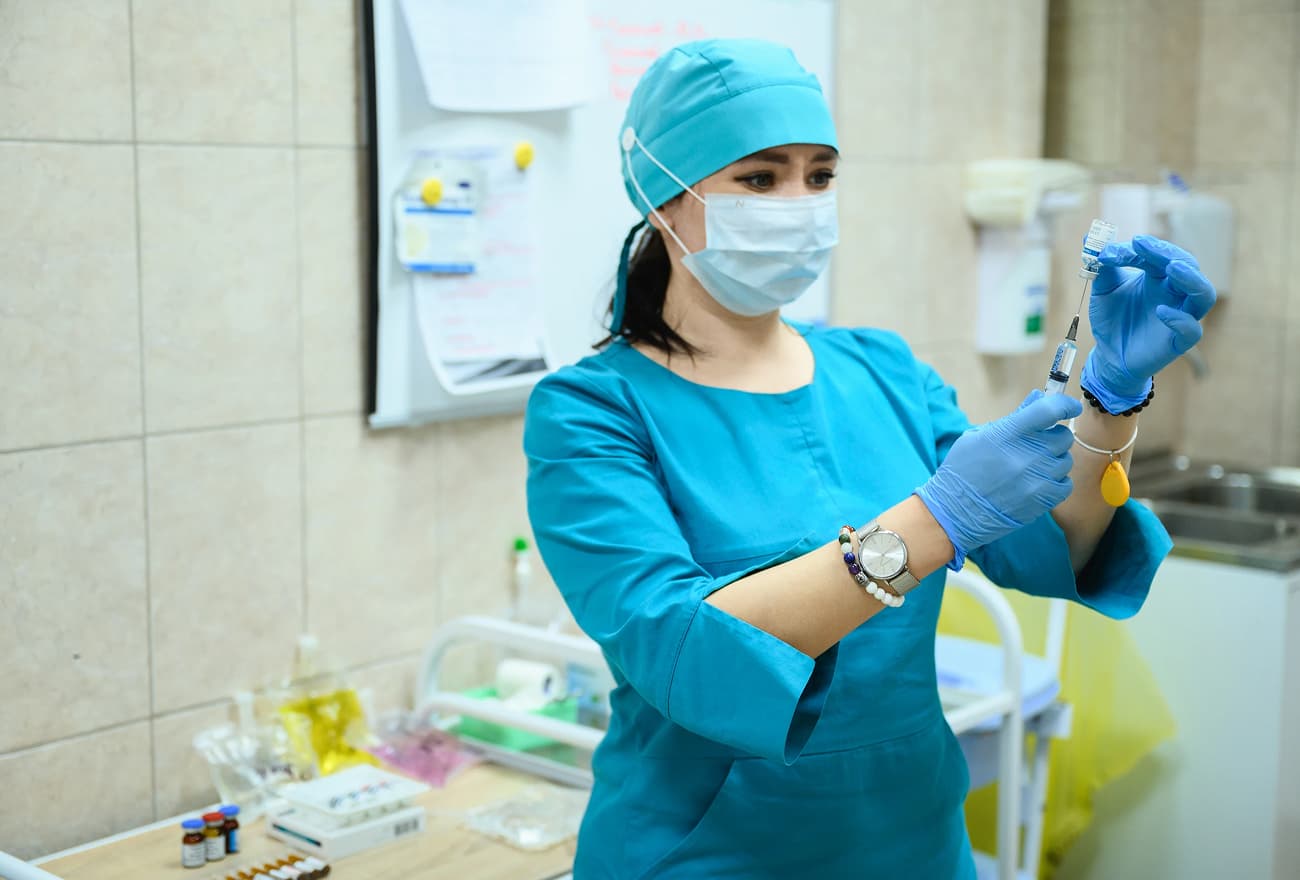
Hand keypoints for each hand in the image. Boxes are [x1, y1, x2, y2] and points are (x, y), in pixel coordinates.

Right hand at [915, 390, 1082, 566]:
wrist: (954, 512)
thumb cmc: (962, 471)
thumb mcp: (977, 437)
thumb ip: (1012, 419)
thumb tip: (1039, 398)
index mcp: (1008, 434)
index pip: (1048, 410)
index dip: (1064, 404)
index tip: (1070, 406)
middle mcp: (1027, 455)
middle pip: (1063, 436)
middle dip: (1053, 436)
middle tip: (1038, 444)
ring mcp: (1037, 479)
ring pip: (1065, 460)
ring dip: (1053, 460)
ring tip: (1032, 467)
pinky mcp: (1043, 500)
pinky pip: (1065, 483)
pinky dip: (1056, 481)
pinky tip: (1038, 482)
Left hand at [1081, 235, 1216, 411]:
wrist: (1109, 355)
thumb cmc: (1112, 319)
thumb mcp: (1103, 291)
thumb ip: (1102, 267)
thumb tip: (1088, 239)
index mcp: (1159, 277)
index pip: (1159, 255)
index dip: (1139, 249)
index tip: (1110, 250)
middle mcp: (1175, 293)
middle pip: (1187, 266)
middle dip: (1166, 252)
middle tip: (1142, 245)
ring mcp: (1181, 316)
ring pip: (1203, 294)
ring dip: (1190, 278)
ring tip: (1172, 267)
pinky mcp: (1179, 341)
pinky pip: (1191, 330)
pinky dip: (1179, 319)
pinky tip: (1161, 311)